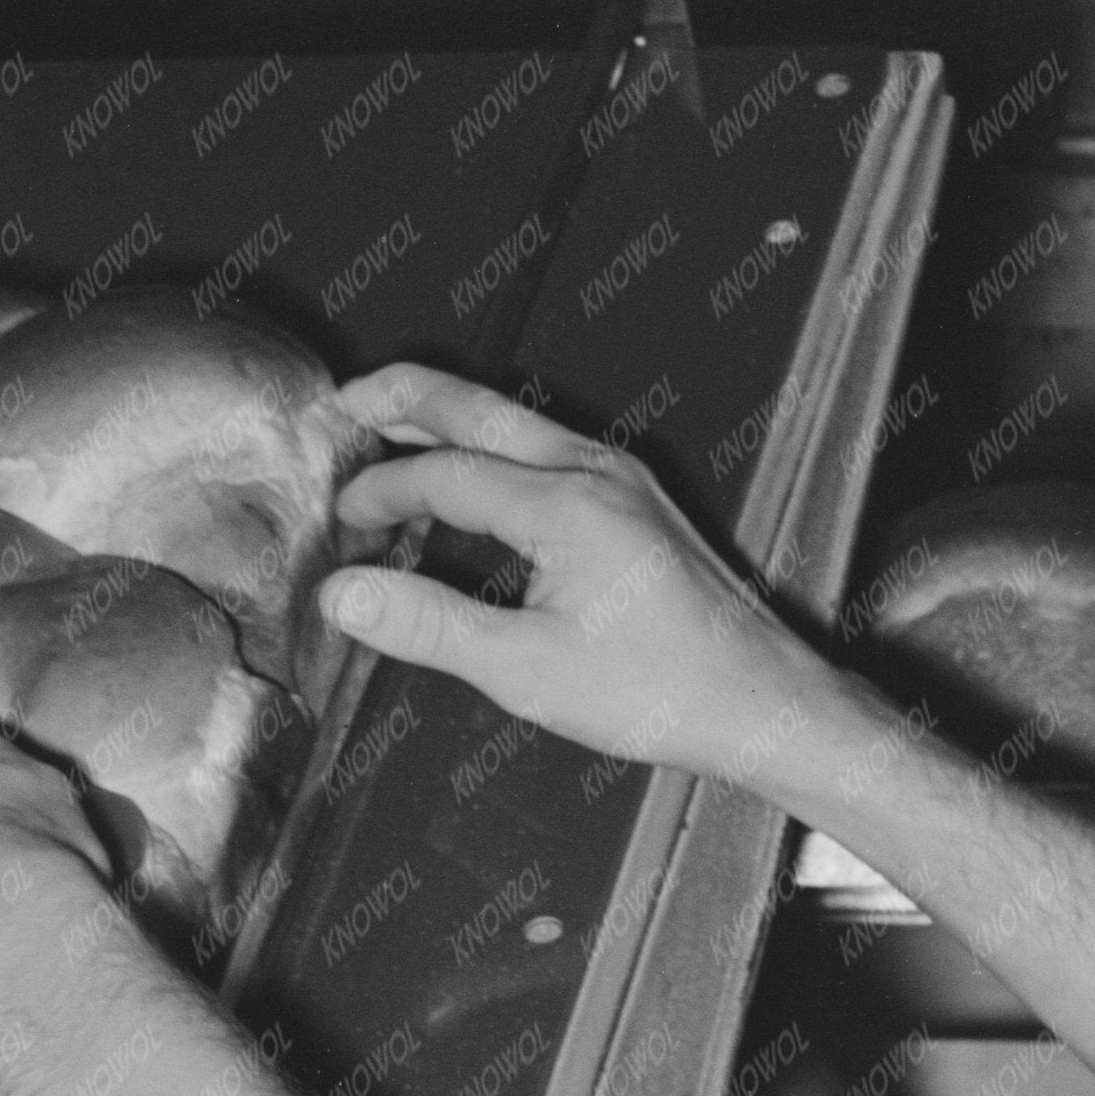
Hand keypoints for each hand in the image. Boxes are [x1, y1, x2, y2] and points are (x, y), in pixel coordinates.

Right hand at [327, 362, 845, 795]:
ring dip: (447, 416)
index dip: (379, 491)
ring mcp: (618, 477)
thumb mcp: (524, 670)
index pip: (443, 473)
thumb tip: (343, 595)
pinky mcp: (633, 497)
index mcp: (563, 505)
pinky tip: (469, 474)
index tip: (339, 519)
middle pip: (477, 407)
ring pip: (513, 419)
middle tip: (342, 401)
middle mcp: (592, 471)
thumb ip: (426, 624)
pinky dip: (490, 445)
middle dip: (403, 396)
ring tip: (389, 423)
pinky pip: (544, 445)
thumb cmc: (657, 690)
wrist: (755, 699)